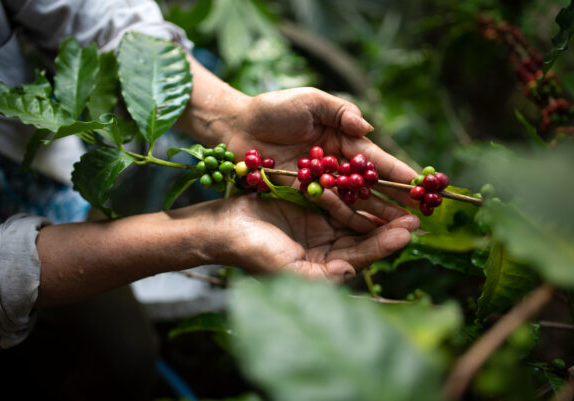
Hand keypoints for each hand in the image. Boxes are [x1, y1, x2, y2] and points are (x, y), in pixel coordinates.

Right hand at [204, 194, 418, 282]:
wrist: (223, 227)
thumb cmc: (252, 252)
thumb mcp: (286, 270)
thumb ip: (321, 276)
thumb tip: (352, 274)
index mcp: (323, 268)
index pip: (360, 257)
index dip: (383, 245)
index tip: (406, 233)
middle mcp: (325, 248)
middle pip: (363, 238)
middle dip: (389, 227)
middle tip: (416, 216)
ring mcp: (319, 226)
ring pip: (355, 217)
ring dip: (378, 208)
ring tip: (403, 198)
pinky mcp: (310, 204)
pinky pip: (338, 198)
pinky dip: (355, 192)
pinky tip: (373, 182)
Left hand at [225, 87, 418, 230]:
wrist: (237, 126)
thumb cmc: (273, 108)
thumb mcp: (309, 100)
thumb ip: (339, 111)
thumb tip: (367, 127)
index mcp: (342, 139)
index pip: (375, 159)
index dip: (397, 171)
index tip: (419, 185)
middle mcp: (335, 164)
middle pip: (370, 185)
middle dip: (393, 201)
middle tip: (417, 217)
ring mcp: (320, 182)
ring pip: (353, 201)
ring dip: (375, 215)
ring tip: (398, 230)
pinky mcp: (303, 195)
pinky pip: (328, 209)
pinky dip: (347, 219)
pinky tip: (365, 232)